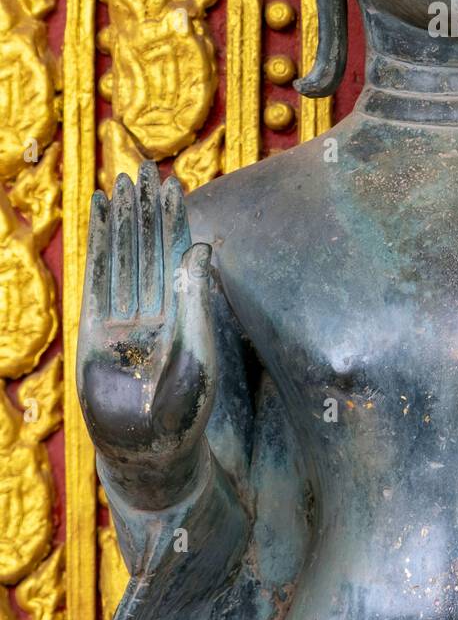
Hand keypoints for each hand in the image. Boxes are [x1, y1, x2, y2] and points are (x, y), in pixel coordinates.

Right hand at [78, 162, 214, 508]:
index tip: (174, 184)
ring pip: (122, 257)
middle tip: (144, 166)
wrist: (147, 453)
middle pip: (148, 247)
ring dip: (123, 221)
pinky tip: (99, 221)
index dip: (174, 220)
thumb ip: (198, 301)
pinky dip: (98, 250)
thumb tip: (201, 249)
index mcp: (182, 311)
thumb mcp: (198, 352)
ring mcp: (121, 317)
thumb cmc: (182, 413)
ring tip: (119, 183)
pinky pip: (96, 281)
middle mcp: (152, 308)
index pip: (177, 253)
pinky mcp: (94, 330)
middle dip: (147, 209)